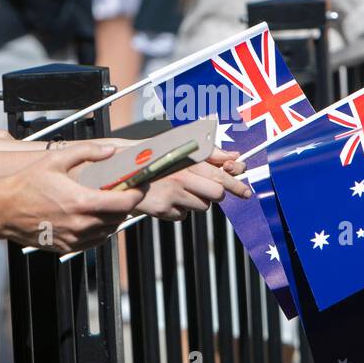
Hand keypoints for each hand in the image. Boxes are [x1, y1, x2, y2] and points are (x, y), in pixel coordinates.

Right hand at [0, 143, 143, 252]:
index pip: (124, 203)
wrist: (3, 210)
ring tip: (106, 203)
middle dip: (125, 204)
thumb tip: (110, 150)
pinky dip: (100, 230)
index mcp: (81, 202)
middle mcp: (81, 224)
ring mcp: (75, 238)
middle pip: (119, 218)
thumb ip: (86, 152)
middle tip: (122, 191)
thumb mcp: (55, 160)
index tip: (139, 186)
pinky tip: (93, 217)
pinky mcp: (68, 247)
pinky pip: (95, 241)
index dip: (137, 194)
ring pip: (109, 231)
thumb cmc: (27, 184)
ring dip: (113, 218)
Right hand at [135, 149, 251, 220]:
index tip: (246, 192)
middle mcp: (179, 178)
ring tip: (181, 190)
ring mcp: (171, 196)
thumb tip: (232, 156)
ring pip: (202, 206)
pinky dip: (180, 209)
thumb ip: (208, 152)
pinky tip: (169, 198)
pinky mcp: (162, 210)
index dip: (235, 183)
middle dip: (217, 193)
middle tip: (210, 190)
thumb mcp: (176, 147)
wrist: (117, 170)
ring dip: (197, 200)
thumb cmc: (149, 156)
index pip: (219, 174)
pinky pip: (183, 215)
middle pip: (216, 194)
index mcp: (184, 160)